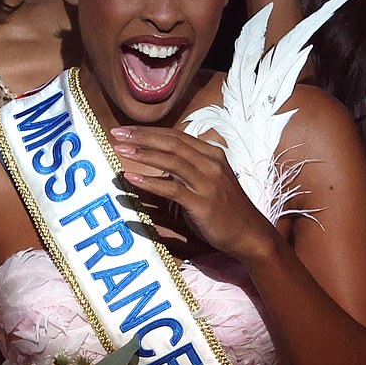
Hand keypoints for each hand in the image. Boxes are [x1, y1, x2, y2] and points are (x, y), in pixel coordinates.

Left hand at [111, 126, 273, 264]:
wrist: (249, 234)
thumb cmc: (225, 208)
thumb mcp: (209, 180)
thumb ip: (187, 168)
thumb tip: (157, 160)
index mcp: (212, 154)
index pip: (176, 136)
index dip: (148, 131)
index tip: (125, 130)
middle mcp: (211, 164)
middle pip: (171, 143)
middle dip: (141, 136)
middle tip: (116, 134)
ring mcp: (208, 183)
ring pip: (171, 161)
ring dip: (143, 154)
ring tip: (120, 151)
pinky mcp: (202, 203)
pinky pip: (172, 189)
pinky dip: (151, 182)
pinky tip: (132, 178)